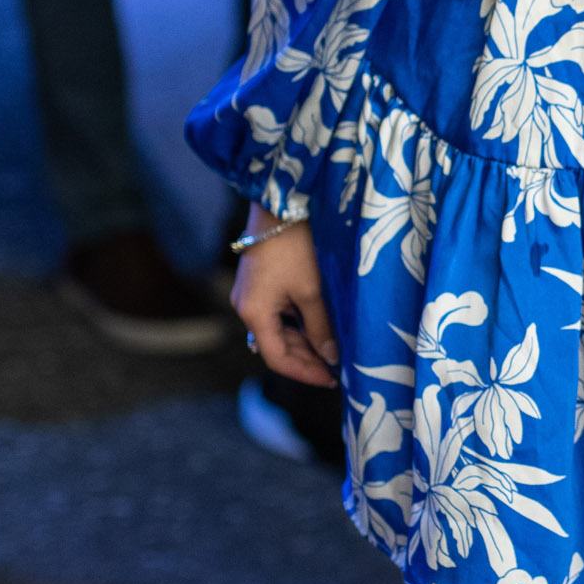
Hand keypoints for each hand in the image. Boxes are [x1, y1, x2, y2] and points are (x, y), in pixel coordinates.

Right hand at [233, 211, 338, 387]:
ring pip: (277, 331)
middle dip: (306, 359)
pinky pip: (277, 314)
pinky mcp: (258, 282)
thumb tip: (331, 356)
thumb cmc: (295, 247)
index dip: (305, 372)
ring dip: (303, 342)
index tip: (331, 379)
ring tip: (333, 350)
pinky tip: (319, 327)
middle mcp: (246, 307)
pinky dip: (297, 324)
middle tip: (337, 368)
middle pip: (276, 346)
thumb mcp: (312, 290)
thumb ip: (320, 327)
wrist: (280, 204)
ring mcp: (250, 294)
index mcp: (253, 313)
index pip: (277, 358)